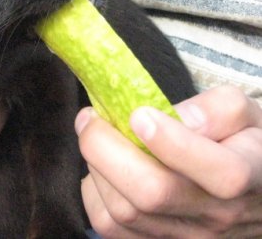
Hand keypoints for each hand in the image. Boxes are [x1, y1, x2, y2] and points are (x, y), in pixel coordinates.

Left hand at [76, 86, 261, 238]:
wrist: (249, 194)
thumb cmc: (242, 145)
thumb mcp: (245, 115)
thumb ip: (217, 110)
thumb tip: (170, 116)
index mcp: (251, 176)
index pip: (223, 174)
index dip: (174, 143)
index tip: (139, 114)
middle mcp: (219, 215)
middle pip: (152, 194)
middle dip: (107, 148)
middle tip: (91, 118)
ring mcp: (186, 236)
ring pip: (122, 211)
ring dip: (96, 166)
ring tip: (98, 138)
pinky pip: (108, 225)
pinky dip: (94, 191)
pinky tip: (104, 168)